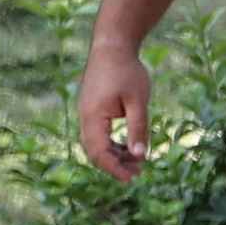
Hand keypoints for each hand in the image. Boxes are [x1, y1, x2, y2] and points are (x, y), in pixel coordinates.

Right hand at [76, 41, 148, 175]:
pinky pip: (97, 134)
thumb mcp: (138, 101)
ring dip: (113, 155)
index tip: (132, 178)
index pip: (99, 151)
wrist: (112, 46)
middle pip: (93, 151)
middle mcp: (85, 117)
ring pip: (94, 143)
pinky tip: (128, 146)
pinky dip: (111, 144)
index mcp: (93, 116)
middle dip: (114, 165)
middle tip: (138, 173)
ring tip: (136, 161)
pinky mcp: (91, 109)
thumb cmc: (126, 71)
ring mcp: (86, 113)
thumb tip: (140, 156)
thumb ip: (138, 129)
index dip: (114, 168)